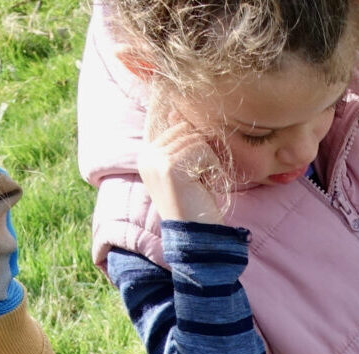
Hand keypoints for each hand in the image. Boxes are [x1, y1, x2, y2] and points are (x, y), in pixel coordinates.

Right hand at [138, 101, 229, 225]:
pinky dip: (211, 169)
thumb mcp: (186, 169)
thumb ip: (179, 143)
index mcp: (147, 154)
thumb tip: (176, 112)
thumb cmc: (196, 204)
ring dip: (208, 163)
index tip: (194, 176)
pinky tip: (204, 188)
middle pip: (187, 130)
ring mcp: (155, 160)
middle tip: (199, 182)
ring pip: (196, 140)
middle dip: (202, 154)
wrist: (195, 236)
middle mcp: (147, 155)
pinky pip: (203, 150)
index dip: (196, 147)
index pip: (178, 127)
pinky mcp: (169, 166)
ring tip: (200, 186)